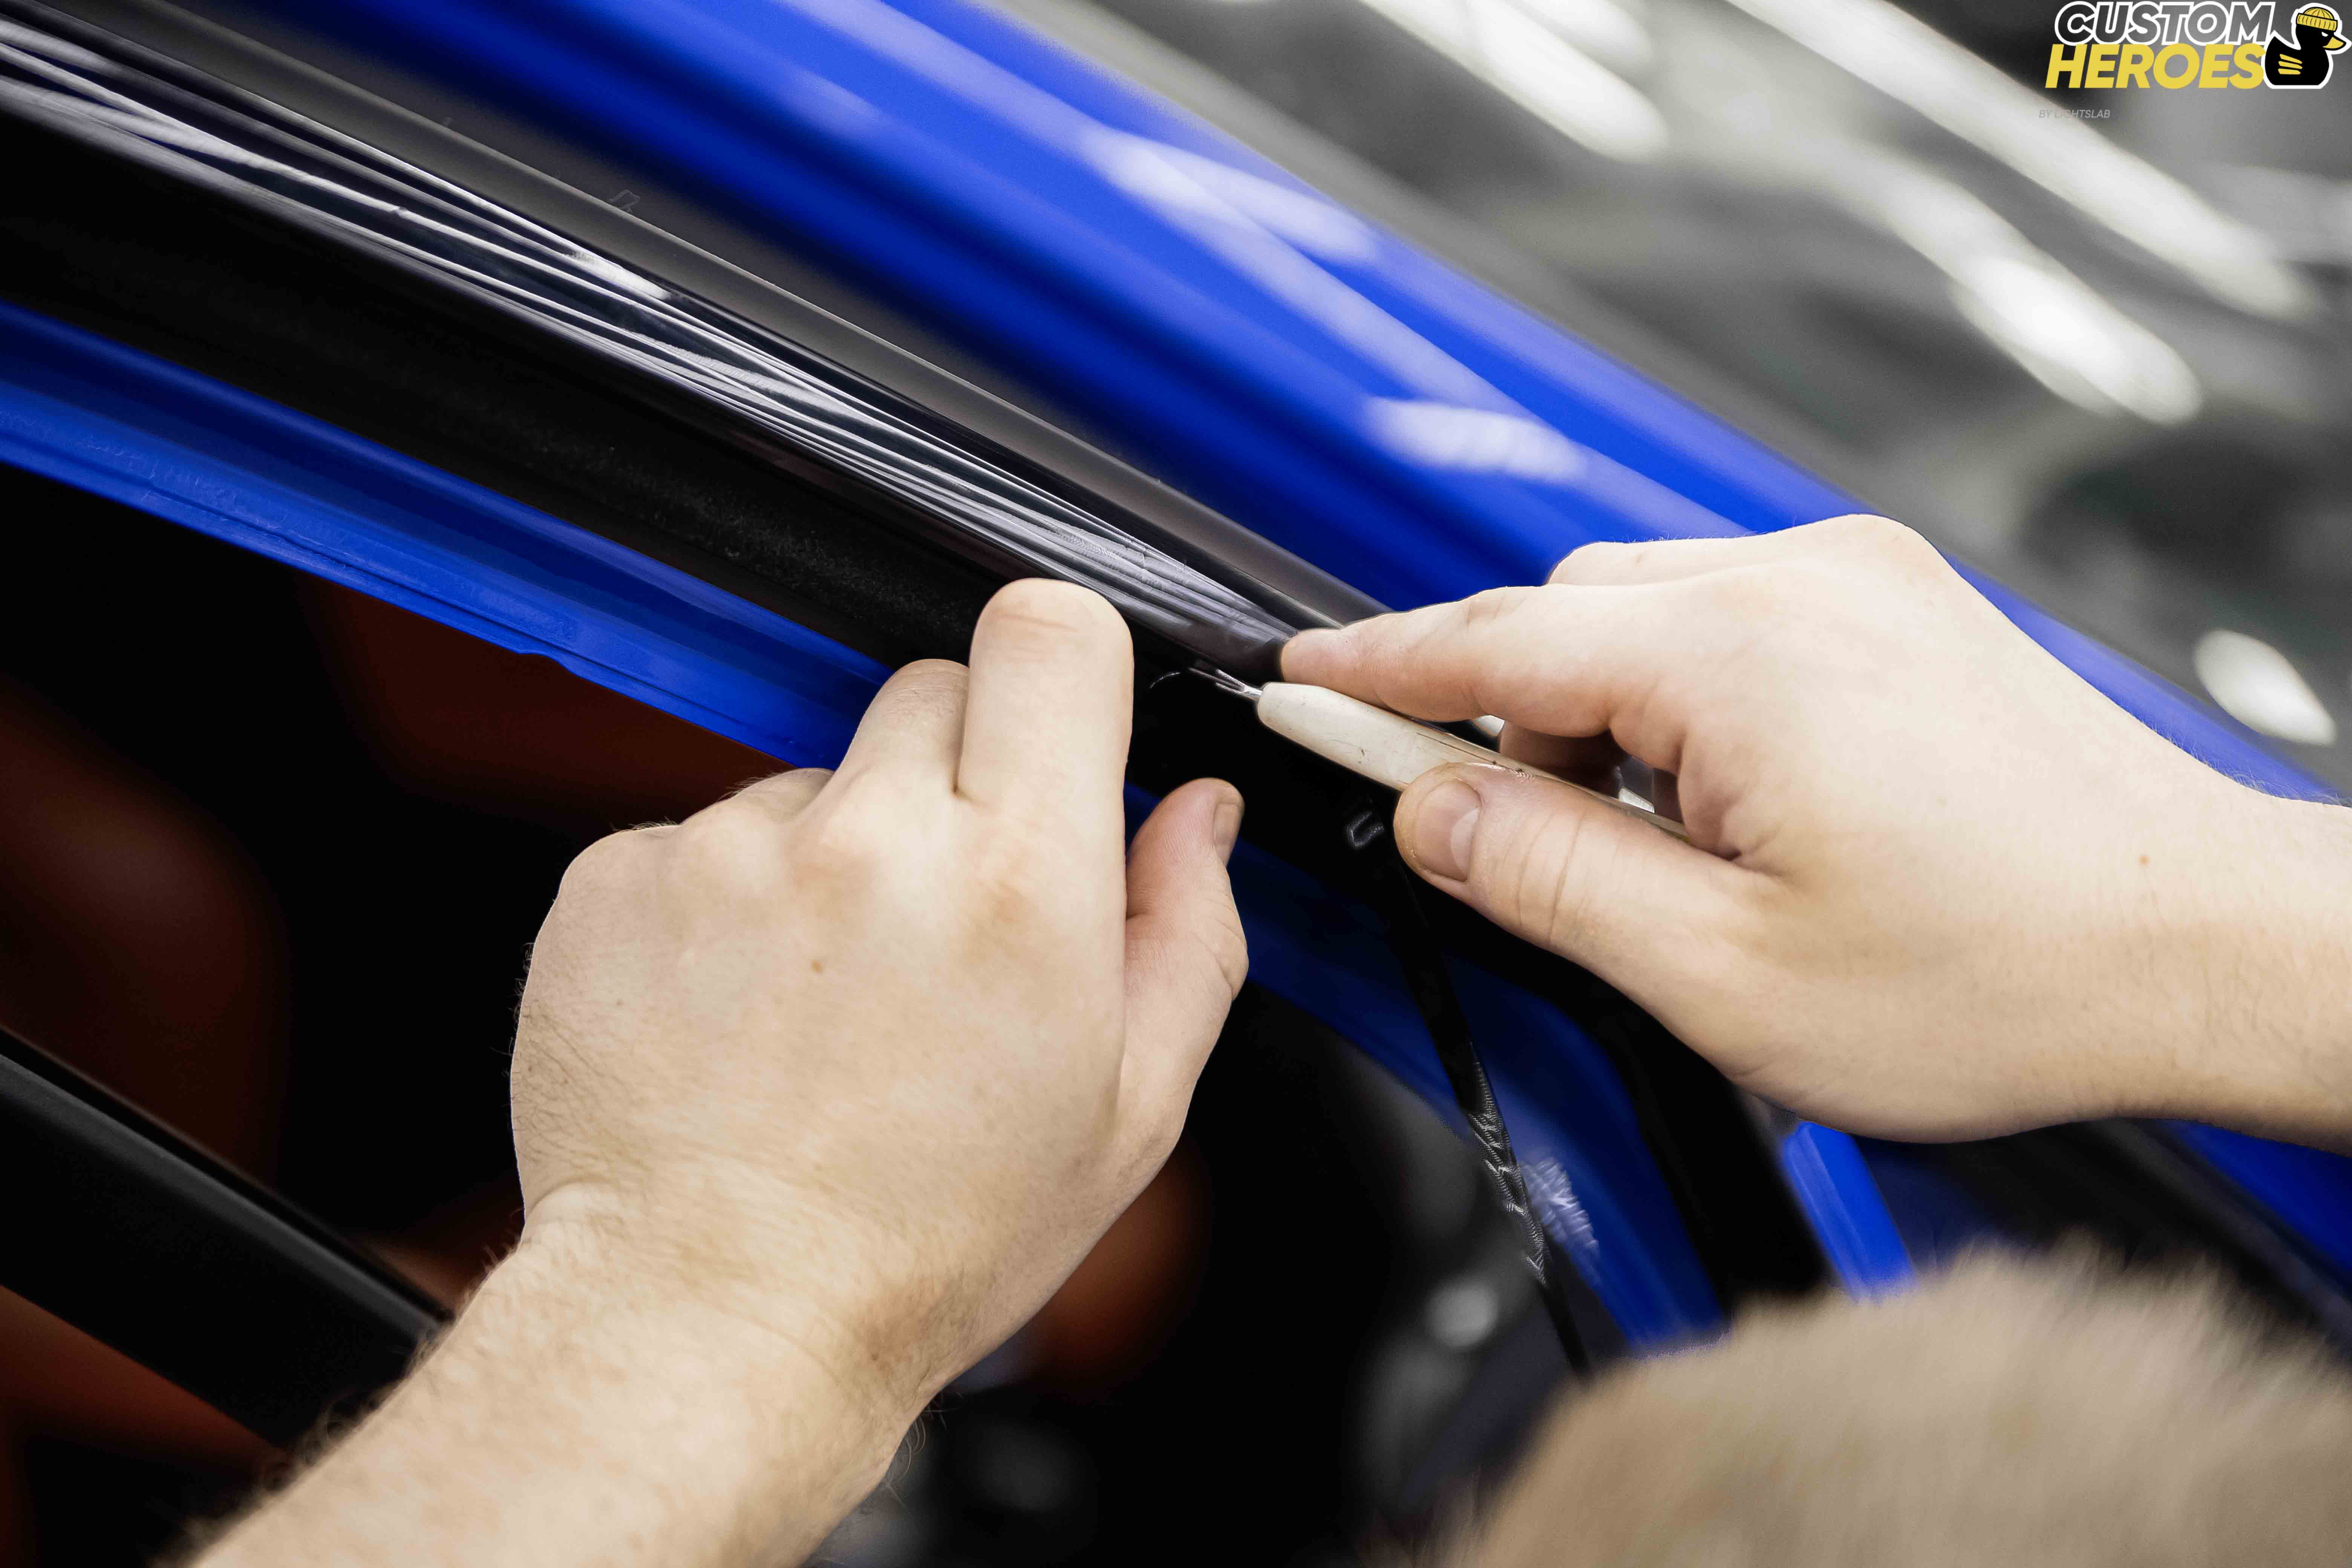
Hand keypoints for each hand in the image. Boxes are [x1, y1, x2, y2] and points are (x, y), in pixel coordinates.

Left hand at [513, 579, 1246, 1413]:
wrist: (710, 1323)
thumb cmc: (929, 1241)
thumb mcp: (1128, 1109)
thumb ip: (1188, 931)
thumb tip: (1198, 810)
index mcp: (1020, 881)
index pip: (1051, 633)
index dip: (1062, 673)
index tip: (1054, 740)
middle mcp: (873, 839)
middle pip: (933, 687)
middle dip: (956, 777)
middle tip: (942, 916)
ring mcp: (730, 851)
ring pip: (816, 774)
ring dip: (836, 851)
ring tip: (825, 1001)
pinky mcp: (617, 878)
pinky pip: (700, 834)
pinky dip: (725, 904)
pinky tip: (739, 1016)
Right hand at [1285, 516, 2351, 1142]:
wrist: (2205, 945)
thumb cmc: (2000, 976)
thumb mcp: (1719, 973)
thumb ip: (1543, 875)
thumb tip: (1425, 807)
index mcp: (1739, 661)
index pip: (1492, 642)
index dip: (1377, 670)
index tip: (1300, 684)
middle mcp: (1800, 582)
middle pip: (1564, 613)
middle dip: (1503, 717)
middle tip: (1502, 842)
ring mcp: (1860, 579)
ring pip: (1643, 611)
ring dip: (1599, 714)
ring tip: (1658, 852)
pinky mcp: (1899, 601)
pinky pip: (1729, 617)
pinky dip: (1681, 696)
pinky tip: (1726, 803)